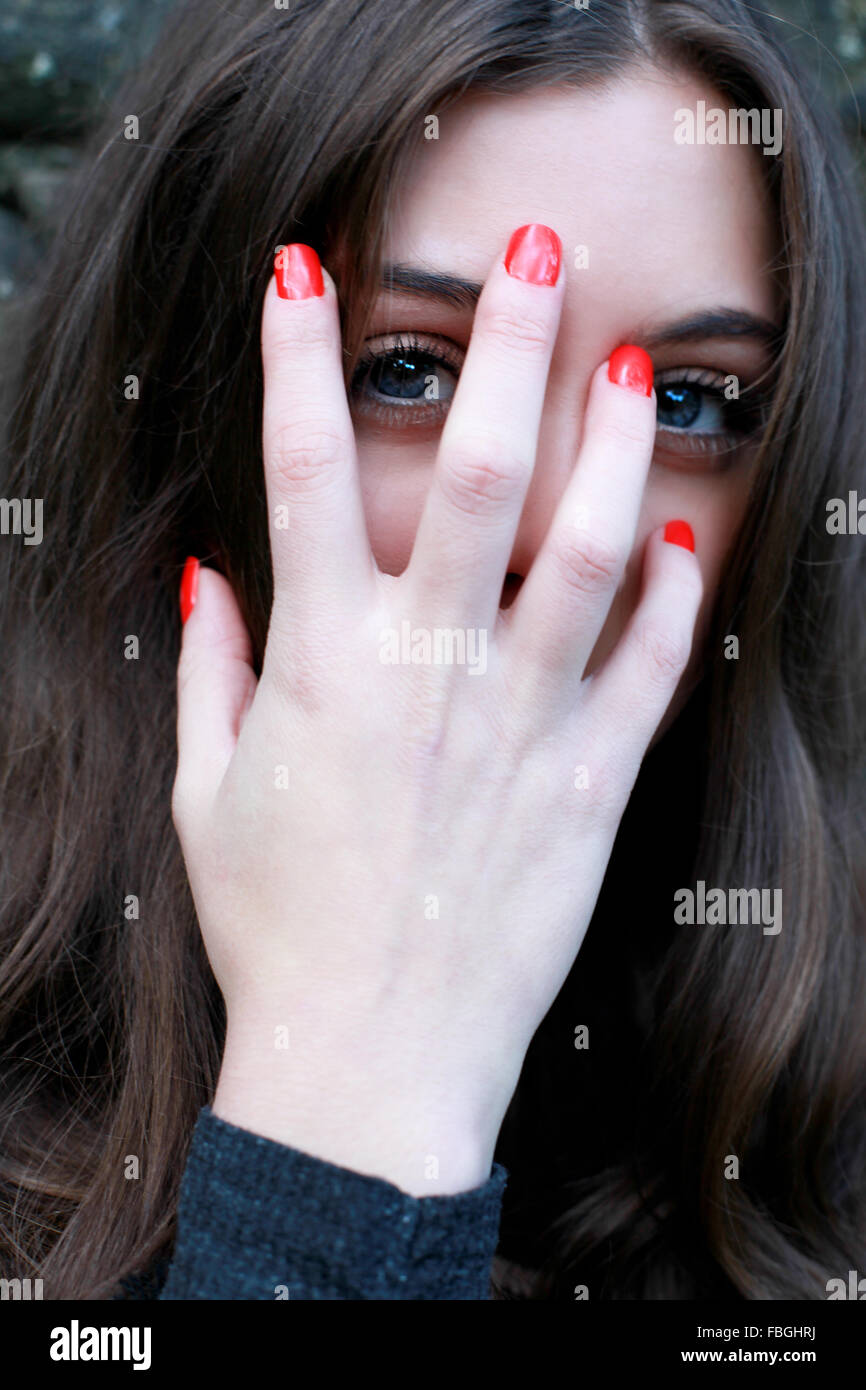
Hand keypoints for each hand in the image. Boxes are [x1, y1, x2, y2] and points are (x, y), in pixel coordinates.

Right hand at [172, 230, 701, 1194]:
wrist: (370, 1061)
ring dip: (610, 446)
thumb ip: (211, 674)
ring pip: (585, 552)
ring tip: (629, 365)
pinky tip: (681, 536)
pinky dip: (667, 598)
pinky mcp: (590, 785)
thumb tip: (205, 578)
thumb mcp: (206, 796)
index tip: (302, 270)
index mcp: (326, 664)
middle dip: (507, 347)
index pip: (305, 473)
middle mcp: (430, 672)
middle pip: (476, 474)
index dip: (299, 360)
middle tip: (539, 254)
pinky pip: (646, 671)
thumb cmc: (276, 925)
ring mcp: (521, 724)